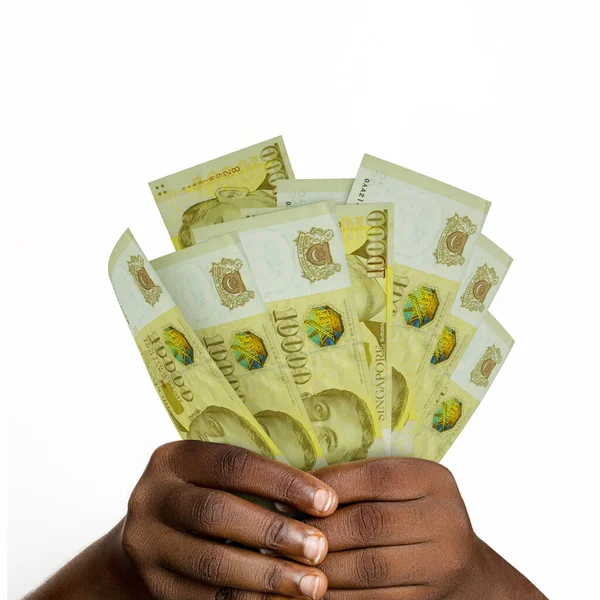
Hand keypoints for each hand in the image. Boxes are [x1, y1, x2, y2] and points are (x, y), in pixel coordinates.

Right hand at [118, 441, 338, 598]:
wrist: (151, 538)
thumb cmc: (205, 496)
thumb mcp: (215, 476)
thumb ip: (254, 480)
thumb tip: (324, 499)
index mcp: (173, 459)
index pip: (232, 464)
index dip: (282, 481)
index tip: (327, 501)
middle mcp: (151, 498)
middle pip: (216, 512)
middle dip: (274, 532)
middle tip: (320, 548)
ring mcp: (147, 545)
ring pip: (212, 563)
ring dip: (268, 576)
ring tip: (313, 585)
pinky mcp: (154, 586)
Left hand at [303, 458, 545, 599]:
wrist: (461, 568)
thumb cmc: (412, 514)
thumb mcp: (399, 486)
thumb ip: (359, 482)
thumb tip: (294, 488)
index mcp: (433, 480)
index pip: (375, 477)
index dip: (326, 487)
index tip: (285, 498)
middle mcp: (445, 520)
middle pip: (369, 523)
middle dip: (316, 531)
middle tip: (276, 536)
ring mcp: (441, 565)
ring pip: (367, 568)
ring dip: (317, 568)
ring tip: (280, 565)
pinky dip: (334, 598)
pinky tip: (306, 591)